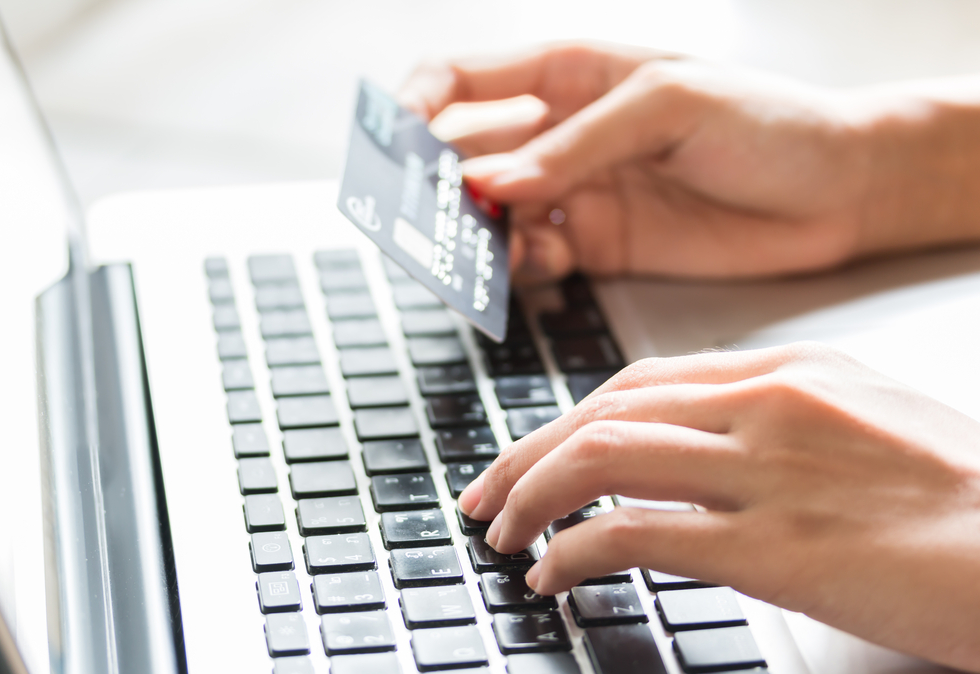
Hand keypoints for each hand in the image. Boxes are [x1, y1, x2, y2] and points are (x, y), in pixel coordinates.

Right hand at [398, 43, 979, 283]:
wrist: (835, 194)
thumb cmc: (766, 121)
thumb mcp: (671, 104)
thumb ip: (577, 142)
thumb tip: (491, 179)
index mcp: (570, 73)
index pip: (462, 78)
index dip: (414, 105)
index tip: (393, 144)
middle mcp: (560, 134)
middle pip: (462, 152)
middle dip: (428, 182)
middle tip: (415, 217)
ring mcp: (574, 193)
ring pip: (489, 214)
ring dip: (468, 234)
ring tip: (470, 253)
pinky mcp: (595, 246)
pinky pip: (531, 258)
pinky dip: (516, 268)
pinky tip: (530, 268)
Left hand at [458, 342, 979, 671]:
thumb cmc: (967, 498)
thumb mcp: (865, 426)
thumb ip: (778, 426)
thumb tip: (699, 455)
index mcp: (788, 373)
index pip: (639, 382)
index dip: (567, 417)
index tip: (530, 451)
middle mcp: (768, 405)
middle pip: (603, 410)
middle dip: (525, 453)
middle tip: (485, 493)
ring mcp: (768, 469)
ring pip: (602, 457)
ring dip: (533, 496)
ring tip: (505, 534)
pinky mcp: (774, 545)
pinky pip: (635, 532)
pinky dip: (574, 550)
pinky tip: (554, 573)